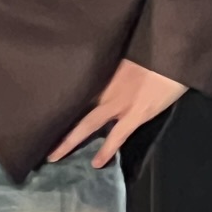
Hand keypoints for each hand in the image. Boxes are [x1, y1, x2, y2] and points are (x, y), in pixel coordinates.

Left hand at [48, 60, 187, 167]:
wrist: (175, 51)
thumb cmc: (155, 48)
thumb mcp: (129, 52)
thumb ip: (113, 63)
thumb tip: (105, 70)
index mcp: (104, 71)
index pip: (75, 86)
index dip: (58, 97)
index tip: (40, 106)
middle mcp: (107, 88)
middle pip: (74, 106)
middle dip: (55, 123)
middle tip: (36, 135)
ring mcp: (120, 102)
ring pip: (88, 124)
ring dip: (70, 141)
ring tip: (54, 156)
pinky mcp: (137, 114)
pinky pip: (118, 136)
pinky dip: (106, 150)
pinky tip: (97, 163)